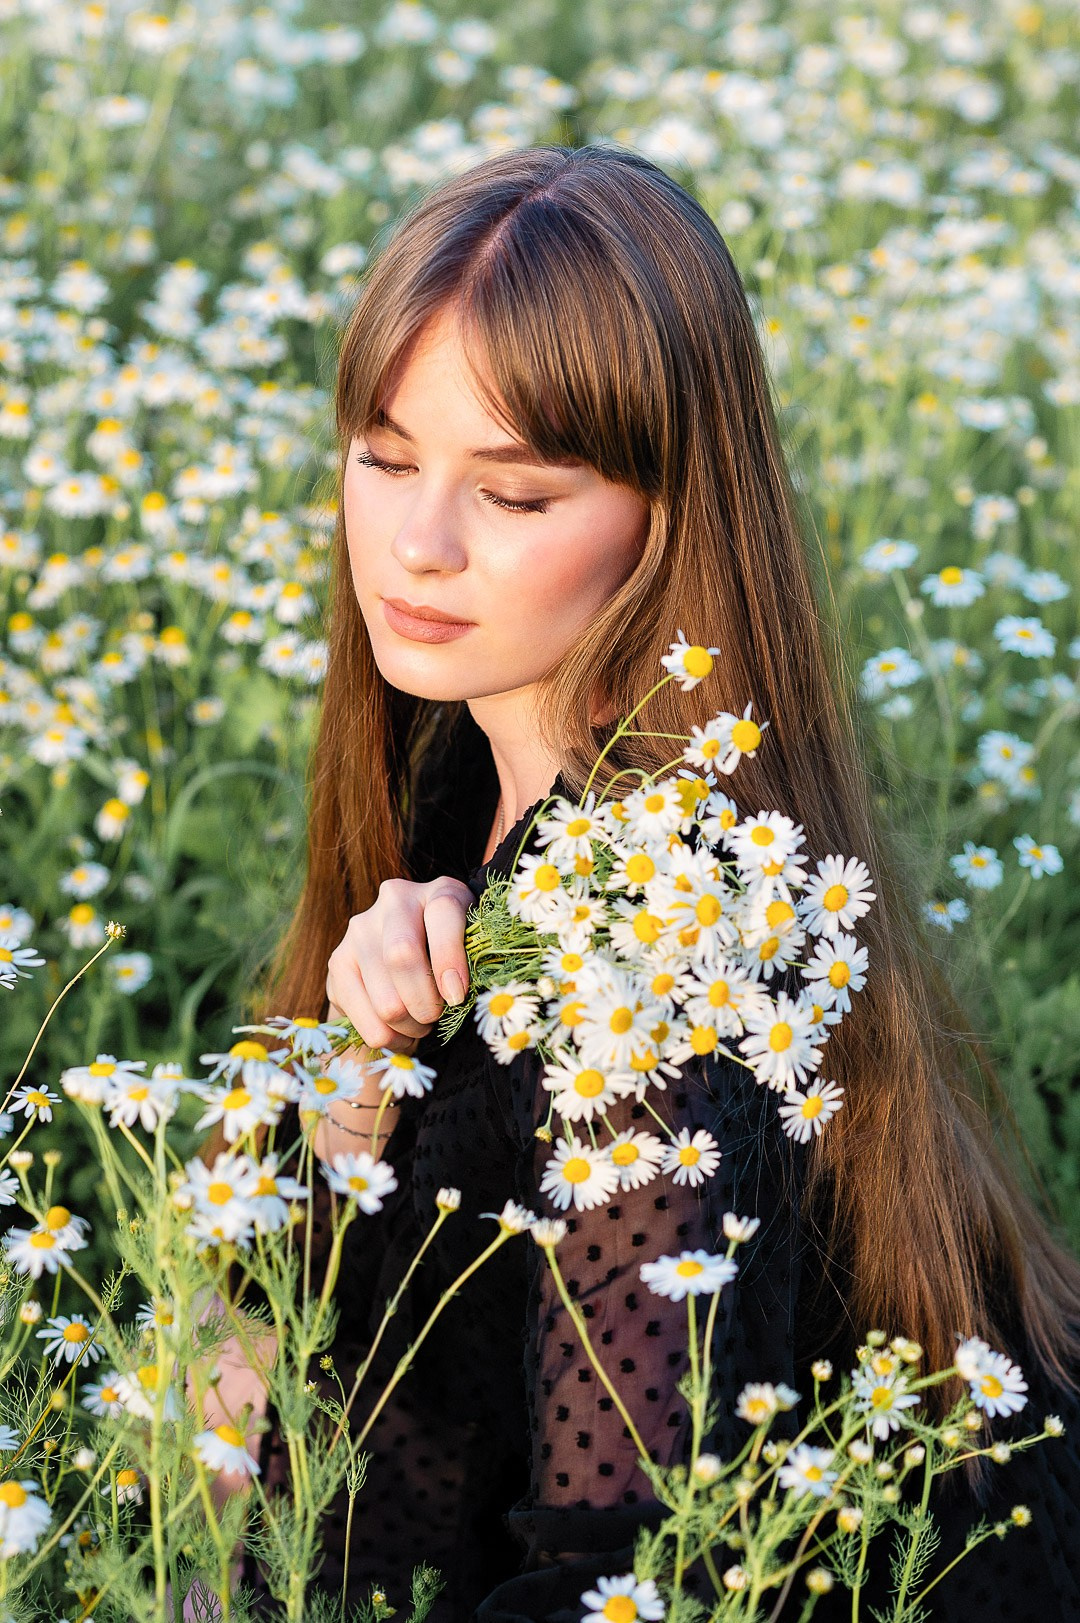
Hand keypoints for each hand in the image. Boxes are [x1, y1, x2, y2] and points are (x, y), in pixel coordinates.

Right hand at [326, 876, 473, 1053]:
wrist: (400, 957)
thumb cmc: (450, 958)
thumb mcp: (472, 951)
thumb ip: (472, 962)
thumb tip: (455, 995)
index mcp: (440, 891)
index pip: (442, 912)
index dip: (449, 958)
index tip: (456, 996)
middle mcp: (395, 900)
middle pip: (402, 956)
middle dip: (426, 1004)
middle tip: (436, 1017)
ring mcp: (360, 928)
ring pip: (386, 1000)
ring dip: (410, 1026)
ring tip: (419, 1024)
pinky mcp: (338, 960)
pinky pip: (365, 1019)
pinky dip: (388, 1038)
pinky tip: (398, 1030)